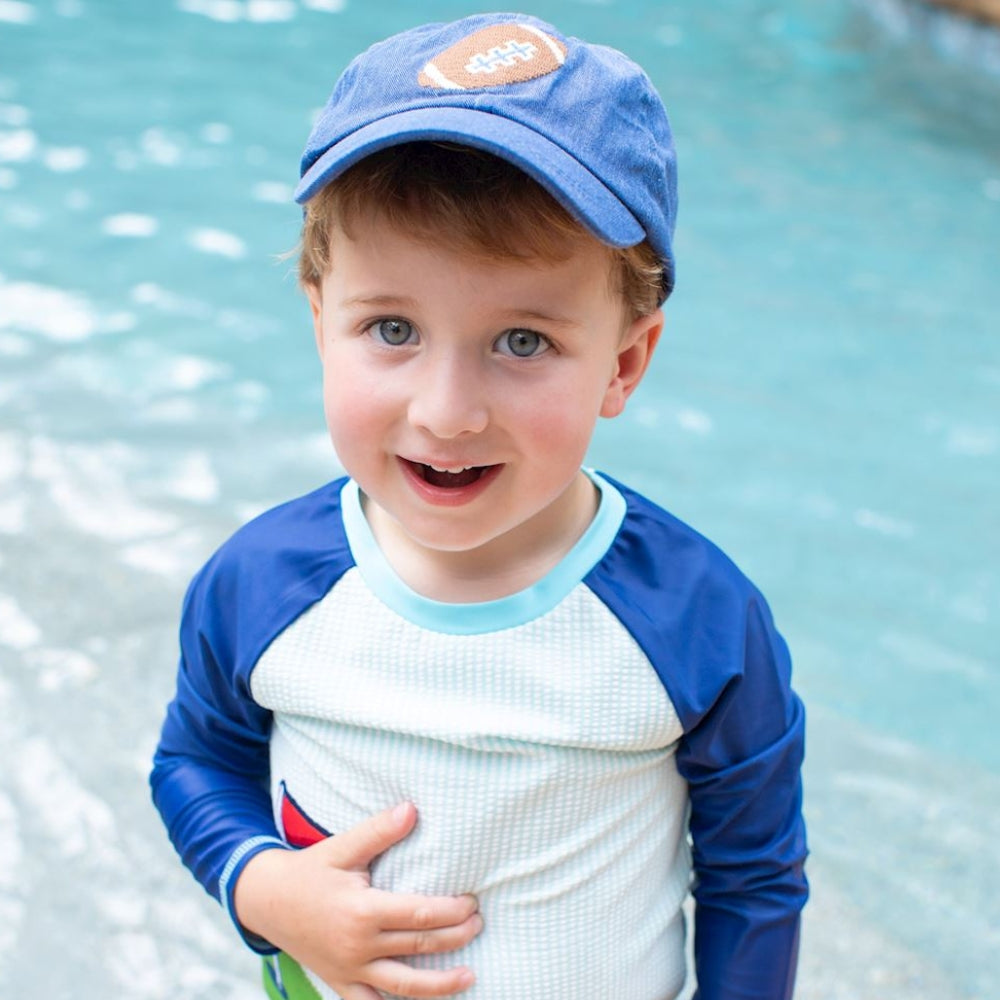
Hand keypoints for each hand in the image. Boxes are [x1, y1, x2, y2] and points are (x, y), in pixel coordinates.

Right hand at [234, 802, 481, 999]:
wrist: (266, 900)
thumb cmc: (310, 870)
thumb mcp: (342, 847)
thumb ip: (379, 831)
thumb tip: (412, 809)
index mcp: (362, 911)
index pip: (420, 915)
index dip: (452, 911)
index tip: (471, 902)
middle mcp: (358, 946)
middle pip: (419, 946)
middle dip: (455, 937)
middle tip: (479, 924)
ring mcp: (349, 970)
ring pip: (403, 985)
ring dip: (440, 984)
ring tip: (470, 976)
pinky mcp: (340, 984)